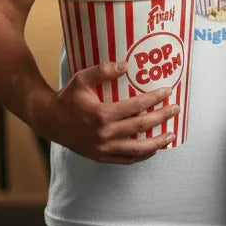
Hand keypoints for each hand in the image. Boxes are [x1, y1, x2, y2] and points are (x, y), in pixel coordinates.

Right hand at [37, 61, 178, 162]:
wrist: (49, 120)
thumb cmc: (68, 97)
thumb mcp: (82, 79)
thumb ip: (103, 70)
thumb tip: (127, 65)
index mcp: (102, 114)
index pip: (136, 107)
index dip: (154, 99)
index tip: (168, 91)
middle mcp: (104, 134)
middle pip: (141, 127)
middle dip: (162, 117)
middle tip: (176, 109)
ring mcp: (103, 148)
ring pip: (137, 149)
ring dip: (157, 143)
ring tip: (171, 135)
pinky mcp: (101, 157)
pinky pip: (126, 159)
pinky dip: (142, 156)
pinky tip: (153, 149)